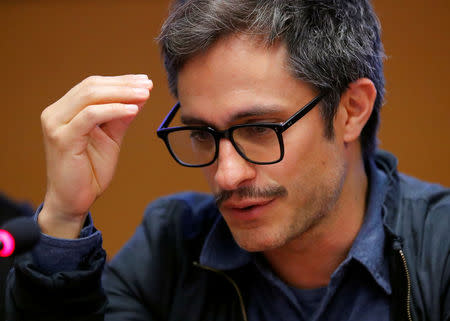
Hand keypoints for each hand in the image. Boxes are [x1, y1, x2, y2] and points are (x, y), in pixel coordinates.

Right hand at [38, 75, 152, 237]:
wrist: (74, 200)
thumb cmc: (90, 171)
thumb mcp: (111, 139)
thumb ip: (121, 117)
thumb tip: (140, 96)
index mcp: (65, 111)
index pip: (93, 85)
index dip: (120, 81)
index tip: (145, 81)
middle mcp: (56, 113)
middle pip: (92, 86)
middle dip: (124, 84)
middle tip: (148, 85)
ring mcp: (56, 125)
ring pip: (90, 96)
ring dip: (122, 93)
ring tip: (144, 94)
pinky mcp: (62, 139)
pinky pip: (90, 116)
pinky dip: (114, 110)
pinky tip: (133, 110)